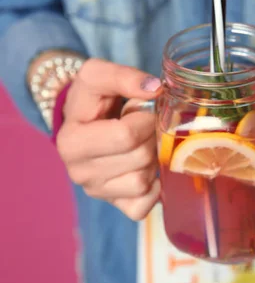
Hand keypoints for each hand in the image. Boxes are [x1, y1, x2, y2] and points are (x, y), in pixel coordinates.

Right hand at [56, 58, 161, 219]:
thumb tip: (154, 89)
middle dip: (151, 138)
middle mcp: (79, 173)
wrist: (84, 124)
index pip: (126, 135)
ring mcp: (97, 193)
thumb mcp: (97, 76)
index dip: (145, 119)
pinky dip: (154, 187)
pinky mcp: (116, 207)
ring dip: (153, 160)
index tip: (142, 111)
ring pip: (143, 182)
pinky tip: (147, 168)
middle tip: (147, 128)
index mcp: (71, 142)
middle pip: (139, 158)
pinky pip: (145, 206)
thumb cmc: (92, 101)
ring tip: (144, 145)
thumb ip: (123, 76)